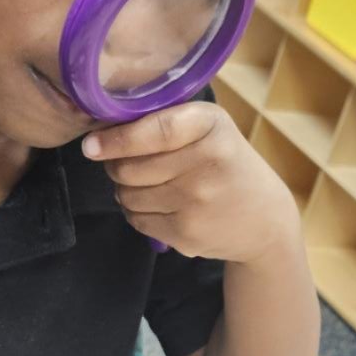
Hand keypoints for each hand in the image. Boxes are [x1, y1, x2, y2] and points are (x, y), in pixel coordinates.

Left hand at [82, 102, 297, 263]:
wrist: (264, 220)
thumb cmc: (228, 164)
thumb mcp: (211, 129)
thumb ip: (167, 122)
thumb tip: (102, 131)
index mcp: (211, 126)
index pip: (154, 130)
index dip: (116, 140)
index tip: (91, 146)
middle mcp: (206, 163)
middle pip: (129, 167)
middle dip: (117, 166)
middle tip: (127, 164)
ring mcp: (196, 202)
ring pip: (128, 195)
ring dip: (127, 190)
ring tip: (150, 185)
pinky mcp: (186, 233)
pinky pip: (137, 219)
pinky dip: (137, 212)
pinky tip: (160, 205)